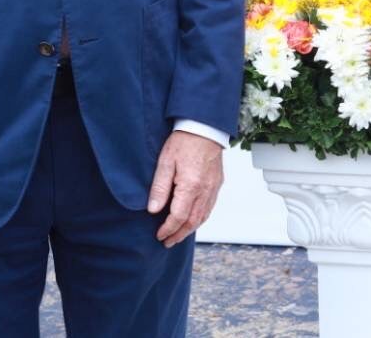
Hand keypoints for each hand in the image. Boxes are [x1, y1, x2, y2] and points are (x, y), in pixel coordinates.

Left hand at [147, 131, 223, 247]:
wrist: (204, 127)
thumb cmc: (184, 141)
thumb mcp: (165, 162)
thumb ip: (159, 187)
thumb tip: (153, 210)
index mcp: (191, 186)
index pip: (179, 217)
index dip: (168, 229)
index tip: (159, 235)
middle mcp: (205, 190)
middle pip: (193, 221)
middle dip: (179, 234)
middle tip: (167, 242)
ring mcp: (213, 188)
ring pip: (203, 217)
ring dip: (190, 229)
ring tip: (178, 235)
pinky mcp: (217, 183)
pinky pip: (210, 207)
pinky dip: (200, 218)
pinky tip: (193, 220)